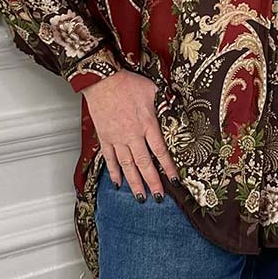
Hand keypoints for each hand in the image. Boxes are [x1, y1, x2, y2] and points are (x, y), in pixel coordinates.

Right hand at [83, 70, 181, 201]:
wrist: (103, 80)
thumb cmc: (127, 82)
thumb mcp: (152, 90)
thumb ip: (163, 102)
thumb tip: (174, 105)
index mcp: (147, 124)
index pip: (160, 151)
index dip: (168, 168)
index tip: (175, 180)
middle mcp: (133, 135)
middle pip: (145, 164)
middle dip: (152, 183)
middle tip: (158, 198)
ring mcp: (117, 139)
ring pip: (127, 166)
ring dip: (135, 183)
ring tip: (141, 197)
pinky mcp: (105, 138)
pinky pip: (110, 159)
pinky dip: (114, 173)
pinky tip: (118, 183)